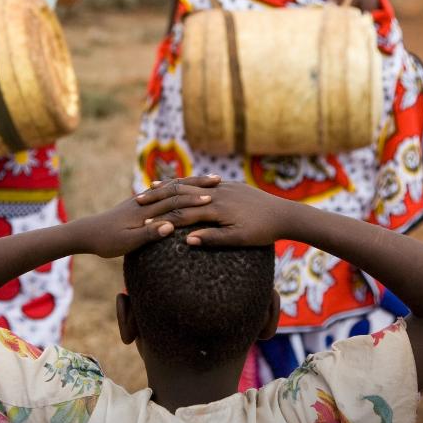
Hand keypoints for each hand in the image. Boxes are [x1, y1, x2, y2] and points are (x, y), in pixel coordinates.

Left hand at [78, 176, 221, 257]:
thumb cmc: (106, 241)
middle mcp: (145, 201)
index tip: (212, 199)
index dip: (193, 201)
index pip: (173, 203)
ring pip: (171, 188)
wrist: (87, 233)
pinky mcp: (141, 203)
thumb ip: (148, 234)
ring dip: (191, 183)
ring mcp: (143, 200)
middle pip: (176, 190)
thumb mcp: (127, 243)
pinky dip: (178, 187)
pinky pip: (164, 191)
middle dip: (197, 186)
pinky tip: (187, 187)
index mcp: (144, 211)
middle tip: (218, 182)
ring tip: (209, 180)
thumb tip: (169, 226)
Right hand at [135, 180, 294, 245]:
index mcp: (216, 209)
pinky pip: (202, 183)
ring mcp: (223, 188)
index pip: (183, 213)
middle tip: (137, 202)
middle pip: (181, 194)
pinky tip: (180, 185)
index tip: (142, 224)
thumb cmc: (263, 231)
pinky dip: (187, 183)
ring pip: (190, 185)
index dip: (161, 218)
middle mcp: (217, 194)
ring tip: (150, 188)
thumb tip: (188, 240)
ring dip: (169, 187)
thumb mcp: (239, 239)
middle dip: (158, 198)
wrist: (285, 213)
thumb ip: (213, 238)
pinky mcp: (229, 186)